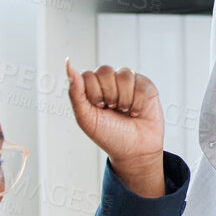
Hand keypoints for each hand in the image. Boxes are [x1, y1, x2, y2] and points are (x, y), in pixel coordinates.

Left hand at [66, 60, 165, 194]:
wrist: (134, 151)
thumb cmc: (109, 135)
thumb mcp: (86, 118)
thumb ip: (75, 92)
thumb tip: (68, 65)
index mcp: (93, 87)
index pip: (88, 75)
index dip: (94, 94)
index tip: (99, 108)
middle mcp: (110, 81)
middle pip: (105, 71)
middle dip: (108, 95)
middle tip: (112, 109)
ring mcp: (129, 82)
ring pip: (124, 75)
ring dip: (124, 99)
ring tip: (125, 111)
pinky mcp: (146, 86)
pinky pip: (141, 84)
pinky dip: (138, 103)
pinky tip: (137, 111)